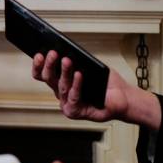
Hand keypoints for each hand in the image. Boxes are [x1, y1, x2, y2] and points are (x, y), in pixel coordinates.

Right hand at [32, 51, 160, 129]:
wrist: (123, 97)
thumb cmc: (106, 83)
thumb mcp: (91, 66)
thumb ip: (79, 60)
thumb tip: (67, 50)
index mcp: (62, 82)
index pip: (43, 74)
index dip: (39, 65)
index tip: (39, 54)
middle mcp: (62, 93)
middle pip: (48, 79)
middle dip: (48, 65)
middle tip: (52, 53)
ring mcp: (67, 104)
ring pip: (61, 86)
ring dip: (64, 72)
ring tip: (67, 60)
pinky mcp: (76, 112)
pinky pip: (74, 97)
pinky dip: (76, 84)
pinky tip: (79, 74)